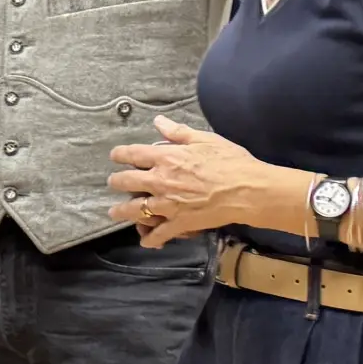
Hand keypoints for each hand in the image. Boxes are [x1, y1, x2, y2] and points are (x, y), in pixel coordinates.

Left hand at [109, 115, 282, 243]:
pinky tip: (144, 241)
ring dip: (122, 211)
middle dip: (117, 182)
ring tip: (114, 212)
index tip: (115, 156)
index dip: (120, 155)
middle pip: (127, 181)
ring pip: (135, 209)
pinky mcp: (179, 223)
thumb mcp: (205, 139)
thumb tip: (158, 121)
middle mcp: (161, 180)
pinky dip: (150, 239)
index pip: (133, 154)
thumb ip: (178, 132)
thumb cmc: (230, 161)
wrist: (248, 190)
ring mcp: (168, 204)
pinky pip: (158, 234)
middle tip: (114, 182)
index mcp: (167, 158)